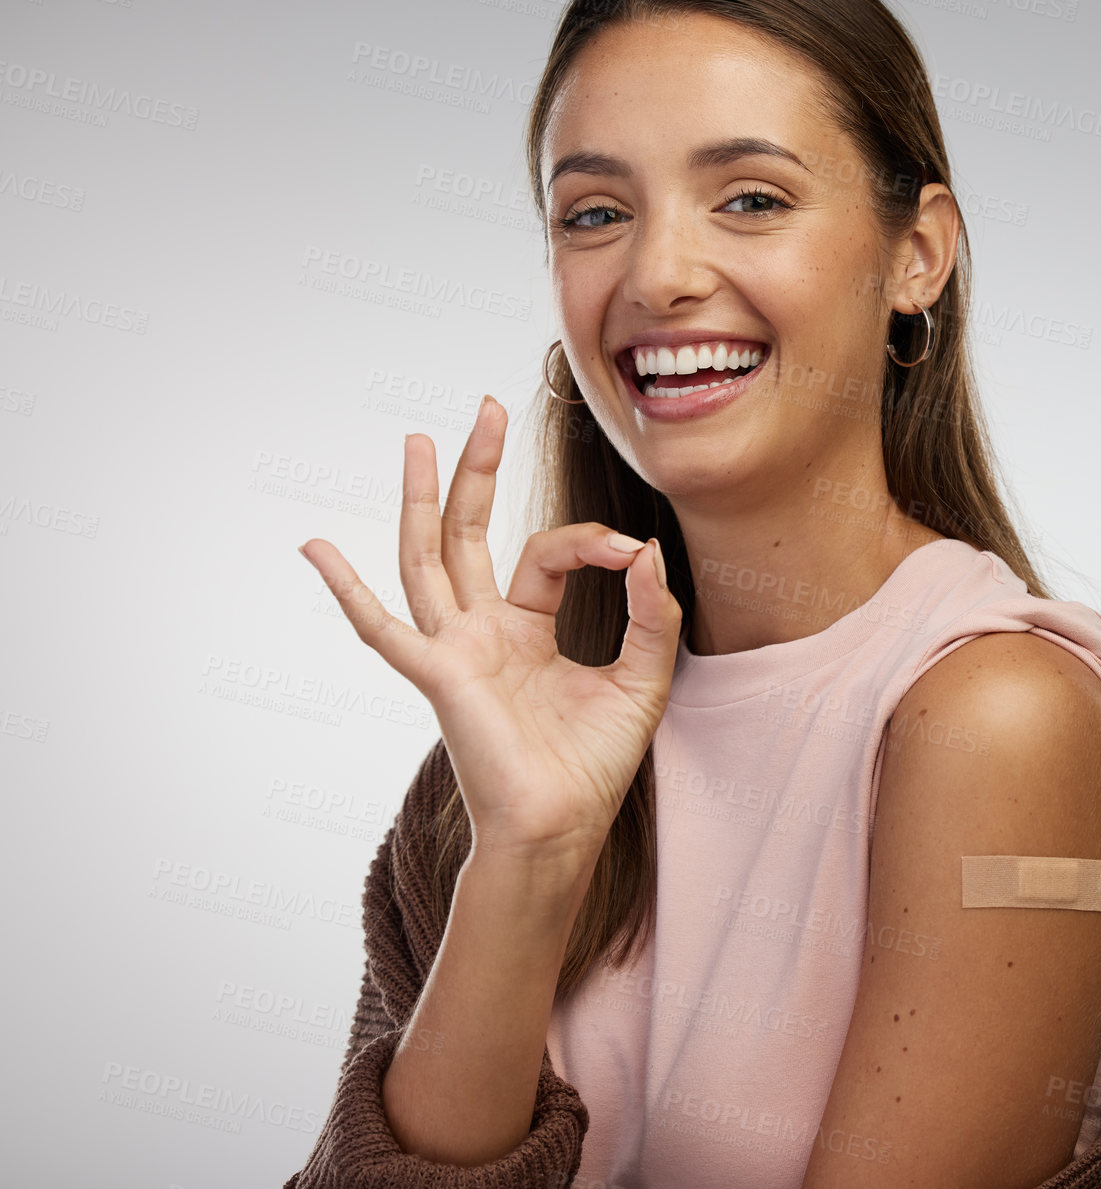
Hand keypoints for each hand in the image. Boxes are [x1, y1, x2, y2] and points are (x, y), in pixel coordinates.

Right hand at [297, 396, 681, 864]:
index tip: (632, 551)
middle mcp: (482, 632)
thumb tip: (644, 548)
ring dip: (423, 500)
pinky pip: (382, 629)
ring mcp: (453, 651)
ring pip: (426, 560)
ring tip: (420, 440)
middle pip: (468, 534)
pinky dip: (347, 589)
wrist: (564, 828)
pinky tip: (314, 547)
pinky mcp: (438, 677)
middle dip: (477, 471)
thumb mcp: (644, 674)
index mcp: (525, 630)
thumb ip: (650, 612)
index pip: (548, 553)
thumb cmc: (595, 764)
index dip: (591, 539)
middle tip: (486, 408)